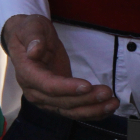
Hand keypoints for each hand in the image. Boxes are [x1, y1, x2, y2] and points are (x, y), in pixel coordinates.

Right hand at [0, 13, 119, 119]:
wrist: (27, 41)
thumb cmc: (29, 31)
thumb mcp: (31, 27)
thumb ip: (33, 38)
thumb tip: (34, 51)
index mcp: (27, 74)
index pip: (48, 86)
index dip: (67, 88)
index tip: (87, 86)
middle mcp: (35, 92)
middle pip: (62, 102)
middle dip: (86, 99)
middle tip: (107, 92)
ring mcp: (46, 99)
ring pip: (70, 110)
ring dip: (92, 110)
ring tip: (112, 103)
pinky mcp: (57, 100)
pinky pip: (74, 110)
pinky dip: (92, 112)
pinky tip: (107, 109)